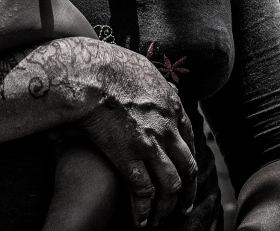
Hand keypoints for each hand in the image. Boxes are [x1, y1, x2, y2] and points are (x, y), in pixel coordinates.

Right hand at [76, 41, 196, 227]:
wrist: (91, 74)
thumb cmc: (108, 65)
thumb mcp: (140, 67)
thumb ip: (150, 80)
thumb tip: (150, 79)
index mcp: (170, 105)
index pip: (188, 137)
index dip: (187, 157)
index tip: (186, 170)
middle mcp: (167, 127)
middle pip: (187, 166)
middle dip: (188, 189)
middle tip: (185, 206)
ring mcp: (151, 144)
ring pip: (171, 184)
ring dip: (168, 206)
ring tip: (162, 220)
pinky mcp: (130, 157)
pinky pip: (143, 192)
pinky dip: (143, 211)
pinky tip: (139, 222)